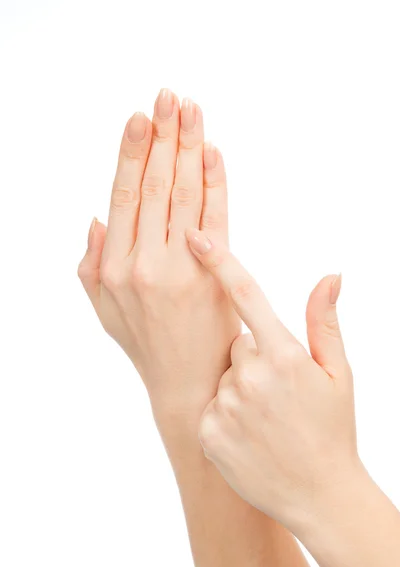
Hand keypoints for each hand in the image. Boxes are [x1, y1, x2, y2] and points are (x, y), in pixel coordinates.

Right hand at [78, 90, 238, 423]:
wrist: (189, 386)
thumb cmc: (147, 345)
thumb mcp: (106, 310)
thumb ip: (92, 264)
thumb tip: (95, 219)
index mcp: (114, 267)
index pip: (124, 197)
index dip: (132, 154)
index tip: (140, 118)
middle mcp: (144, 262)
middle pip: (155, 187)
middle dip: (163, 137)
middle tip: (169, 97)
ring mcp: (181, 267)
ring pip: (184, 194)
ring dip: (189, 148)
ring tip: (190, 110)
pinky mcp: (215, 273)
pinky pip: (217, 217)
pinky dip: (216, 182)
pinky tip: (213, 152)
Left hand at [186, 228, 359, 531]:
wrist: (318, 494)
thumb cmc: (332, 429)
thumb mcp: (337, 373)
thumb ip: (324, 320)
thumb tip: (330, 275)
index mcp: (284, 355)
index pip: (246, 295)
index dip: (220, 262)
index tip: (196, 236)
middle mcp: (250, 376)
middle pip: (236, 343)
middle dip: (252, 357)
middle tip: (277, 391)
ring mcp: (226, 406)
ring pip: (222, 375)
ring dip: (239, 388)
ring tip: (264, 417)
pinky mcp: (208, 431)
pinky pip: (210, 405)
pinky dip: (224, 414)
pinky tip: (248, 434)